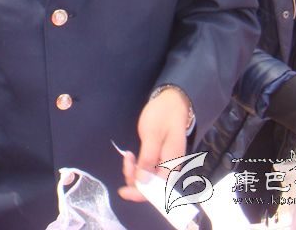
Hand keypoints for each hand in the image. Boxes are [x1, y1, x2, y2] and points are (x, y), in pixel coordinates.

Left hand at [118, 88, 189, 202]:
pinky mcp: (160, 159)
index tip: (123, 191)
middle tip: (126, 161)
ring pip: (148, 178)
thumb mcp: (152, 135)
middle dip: (134, 180)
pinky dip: (137, 167)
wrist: (172, 102)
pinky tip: (131, 156)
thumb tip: (142, 182)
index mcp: (172, 164)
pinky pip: (147, 170)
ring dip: (134, 173)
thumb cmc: (163, 115)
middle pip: (151, 186)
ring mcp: (165, 163)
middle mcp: (171, 168)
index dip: (140, 193)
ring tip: (128, 156)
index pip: (158, 189)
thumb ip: (148, 158)